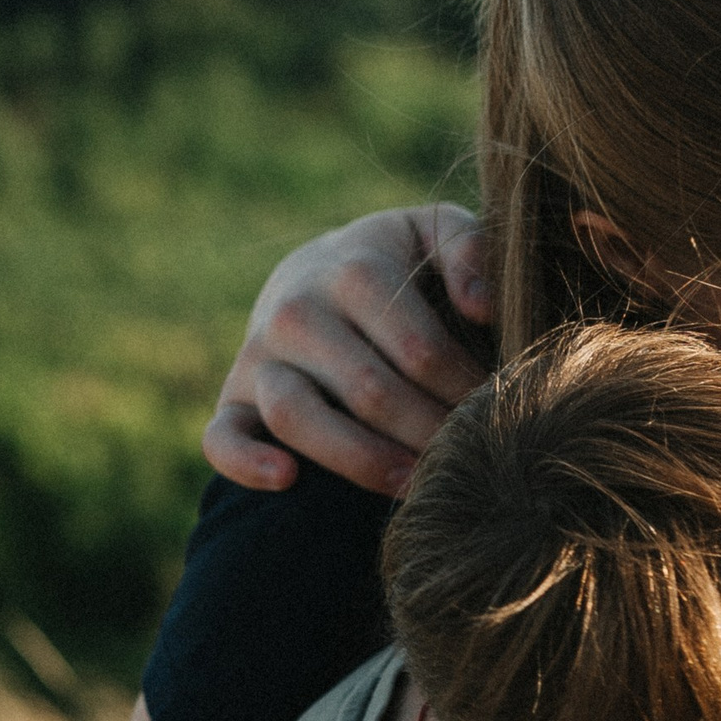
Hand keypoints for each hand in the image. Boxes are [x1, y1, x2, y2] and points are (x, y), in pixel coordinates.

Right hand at [204, 207, 491, 495]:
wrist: (317, 271)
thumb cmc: (398, 265)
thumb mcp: (434, 235)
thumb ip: (469, 248)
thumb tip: (481, 304)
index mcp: (353, 270)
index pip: (419, 352)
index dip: (467, 393)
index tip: (499, 416)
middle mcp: (296, 311)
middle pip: (370, 392)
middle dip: (430, 435)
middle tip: (472, 461)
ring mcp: (258, 357)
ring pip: (297, 417)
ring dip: (361, 460)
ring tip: (414, 486)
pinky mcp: (232, 399)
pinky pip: (220, 437)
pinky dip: (245, 461)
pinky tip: (289, 480)